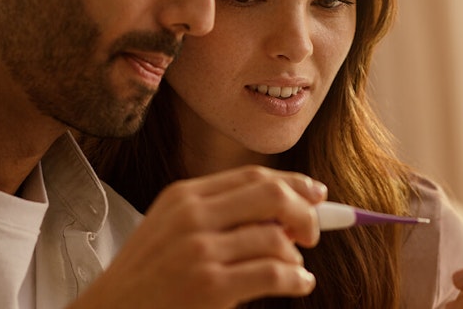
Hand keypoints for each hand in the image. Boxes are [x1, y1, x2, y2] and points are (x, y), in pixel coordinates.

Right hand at [68, 165, 327, 308]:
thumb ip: (218, 214)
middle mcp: (191, 216)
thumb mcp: (170, 230)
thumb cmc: (146, 278)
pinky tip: (299, 284)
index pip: (253, 176)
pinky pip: (274, 273)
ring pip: (275, 237)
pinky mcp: (209, 286)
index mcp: (183, 196)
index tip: (316, 194)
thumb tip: (284, 213)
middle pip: (271, 194)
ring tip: (295, 269)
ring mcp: (199, 251)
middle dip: (304, 211)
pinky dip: (297, 278)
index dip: (293, 183)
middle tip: (313, 233)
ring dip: (296, 255)